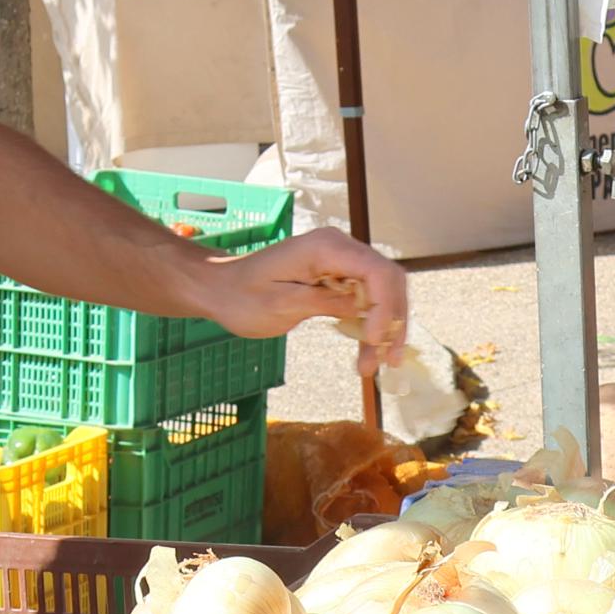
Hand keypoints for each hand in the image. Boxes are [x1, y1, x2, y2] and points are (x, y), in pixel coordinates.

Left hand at [199, 227, 412, 376]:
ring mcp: (340, 262)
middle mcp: (339, 248)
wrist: (221, 290)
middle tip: (387, 360)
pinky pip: (366, 299)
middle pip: (388, 281)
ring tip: (374, 365)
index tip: (374, 340)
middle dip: (393, 321)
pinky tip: (367, 352)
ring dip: (385, 329)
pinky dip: (370, 326)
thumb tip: (362, 307)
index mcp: (325, 248)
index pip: (376, 272)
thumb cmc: (241, 296)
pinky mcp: (337, 278)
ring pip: (382, 293)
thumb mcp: (279, 304)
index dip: (385, 307)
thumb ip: (323, 302)